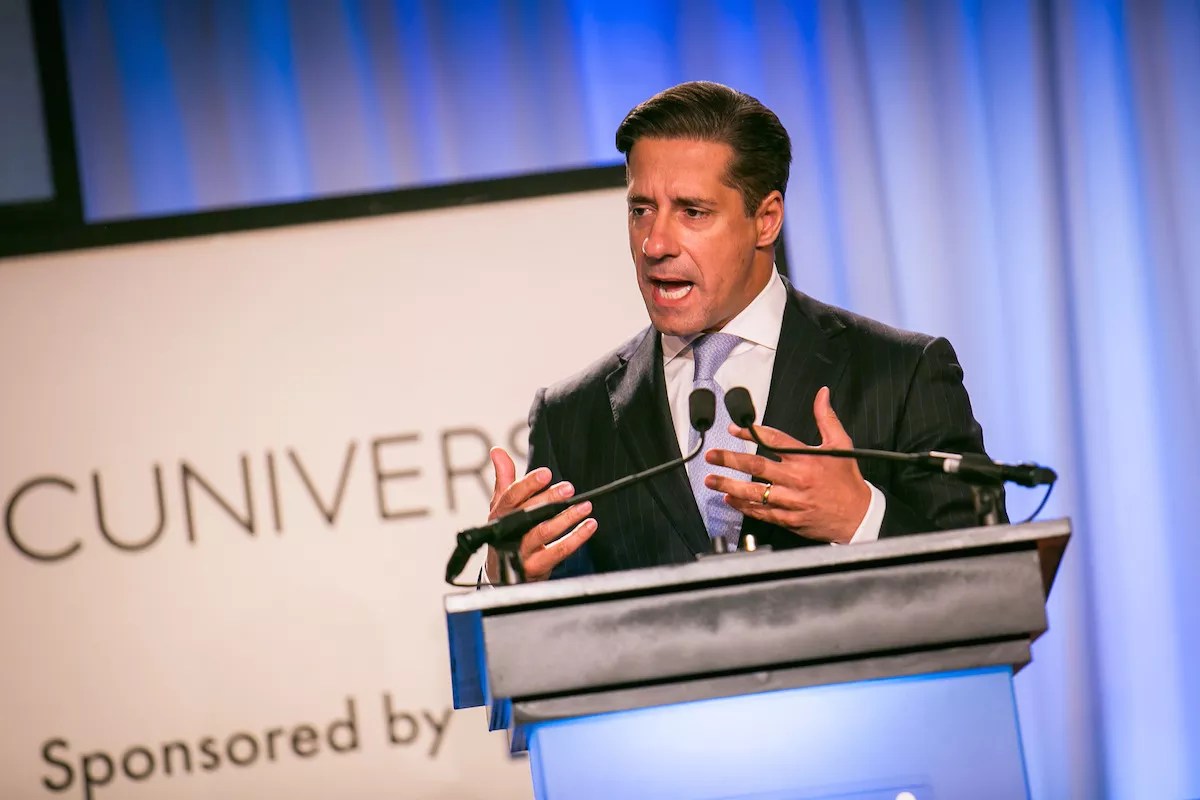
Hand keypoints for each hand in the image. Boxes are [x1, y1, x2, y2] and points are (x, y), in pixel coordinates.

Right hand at [486, 447, 596, 581]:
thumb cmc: (506, 533)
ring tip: (585, 506)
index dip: (528, 484)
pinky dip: (576, 539)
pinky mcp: (536, 567)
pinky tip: (588, 526)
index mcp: (500, 514)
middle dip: (549, 500)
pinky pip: (558, 552)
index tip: (546, 473)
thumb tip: (497, 451)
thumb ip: (504, 478)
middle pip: (528, 514)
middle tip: (569, 488)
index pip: (511, 496)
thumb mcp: (502, 505)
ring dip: (566, 518)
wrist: (502, 572)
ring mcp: (521, 552)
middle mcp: (508, 533)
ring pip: (543, 533)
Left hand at [703, 386, 870, 543]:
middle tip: (711, 455)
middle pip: (756, 466)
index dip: (751, 433)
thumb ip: (826, 418)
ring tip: (711, 479)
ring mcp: (791, 501)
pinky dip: (744, 506)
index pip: (773, 440)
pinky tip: (729, 500)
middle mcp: (796, 479)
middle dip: (730, 459)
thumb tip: (822, 394)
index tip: (734, 429)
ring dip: (729, 485)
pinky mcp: (789, 519)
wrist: (859, 516)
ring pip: (754, 492)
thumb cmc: (847, 480)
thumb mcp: (841, 444)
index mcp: (806, 458)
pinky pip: (762, 512)